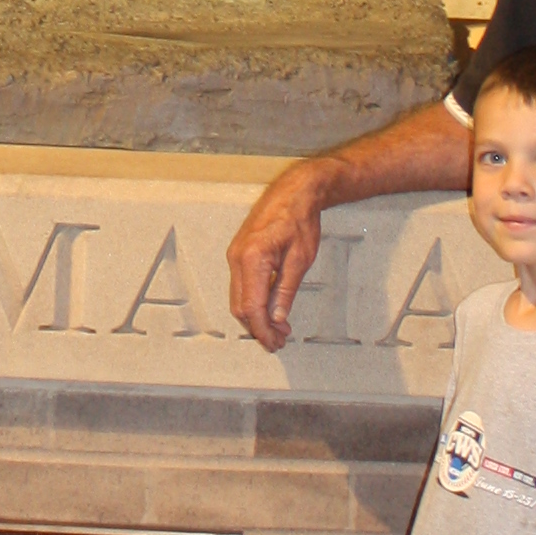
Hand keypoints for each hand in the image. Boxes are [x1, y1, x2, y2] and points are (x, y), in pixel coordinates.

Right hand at [226, 167, 328, 351]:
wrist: (294, 192)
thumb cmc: (300, 221)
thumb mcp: (300, 260)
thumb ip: (285, 291)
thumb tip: (277, 319)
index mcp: (253, 259)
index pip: (252, 307)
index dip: (263, 330)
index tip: (276, 343)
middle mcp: (237, 258)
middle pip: (240, 306)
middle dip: (258, 328)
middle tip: (279, 341)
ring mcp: (235, 255)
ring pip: (238, 297)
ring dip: (255, 316)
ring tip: (277, 329)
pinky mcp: (238, 253)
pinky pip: (240, 285)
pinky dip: (253, 301)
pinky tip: (269, 308)